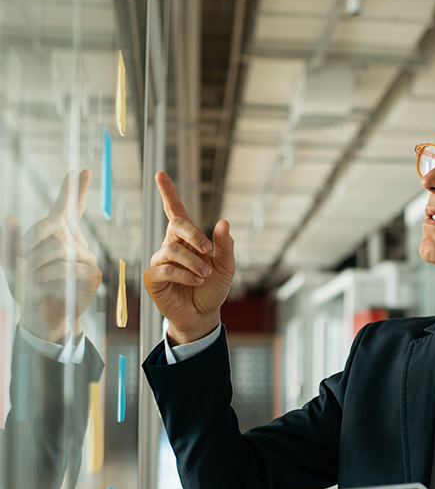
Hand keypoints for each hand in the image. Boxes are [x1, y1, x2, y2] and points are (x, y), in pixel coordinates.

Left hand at [1, 170, 101, 341]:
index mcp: (59, 235)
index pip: (68, 207)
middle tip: (21, 256)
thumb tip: (11, 217)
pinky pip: (71, 267)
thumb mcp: (10, 263)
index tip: (81, 170)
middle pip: (56, 225)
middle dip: (34, 238)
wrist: (42, 316)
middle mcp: (76, 242)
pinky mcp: (92, 274)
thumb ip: (9, 241)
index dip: (74, 189)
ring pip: (61, 248)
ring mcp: (86, 257)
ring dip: (38, 262)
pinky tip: (41, 284)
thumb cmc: (28, 288)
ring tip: (28, 275)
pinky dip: (49, 275)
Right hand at [142, 172, 234, 343]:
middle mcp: (171, 246)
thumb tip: (223, 222)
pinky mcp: (153, 278)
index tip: (160, 174)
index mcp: (188, 239)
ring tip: (205, 274)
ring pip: (172, 250)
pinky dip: (184, 274)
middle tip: (209, 250)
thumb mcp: (226, 267)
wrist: (204, 315)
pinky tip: (195, 281)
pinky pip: (166, 269)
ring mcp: (160, 261)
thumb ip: (226, 246)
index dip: (168, 193)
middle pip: (176, 226)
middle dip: (194, 234)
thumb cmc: (213, 288)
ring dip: (193, 262)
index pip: (176, 211)